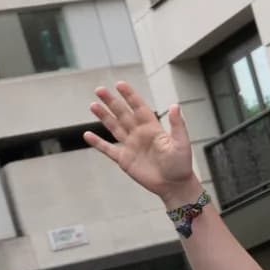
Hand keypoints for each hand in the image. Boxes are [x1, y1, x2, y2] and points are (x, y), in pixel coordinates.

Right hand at [85, 83, 200, 205]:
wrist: (174, 185)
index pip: (139, 107)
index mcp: (153, 128)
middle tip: (99, 89)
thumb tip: (175, 105)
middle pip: (123, 114)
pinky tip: (87, 135)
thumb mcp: (181, 143)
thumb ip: (177, 125)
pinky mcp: (124, 160)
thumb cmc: (181, 164)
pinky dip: (98, 143)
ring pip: (114, 127)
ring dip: (103, 116)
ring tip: (93, 105)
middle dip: (112, 102)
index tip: (120, 84)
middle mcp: (140, 134)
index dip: (130, 96)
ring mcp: (131, 146)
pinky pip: (108, 149)